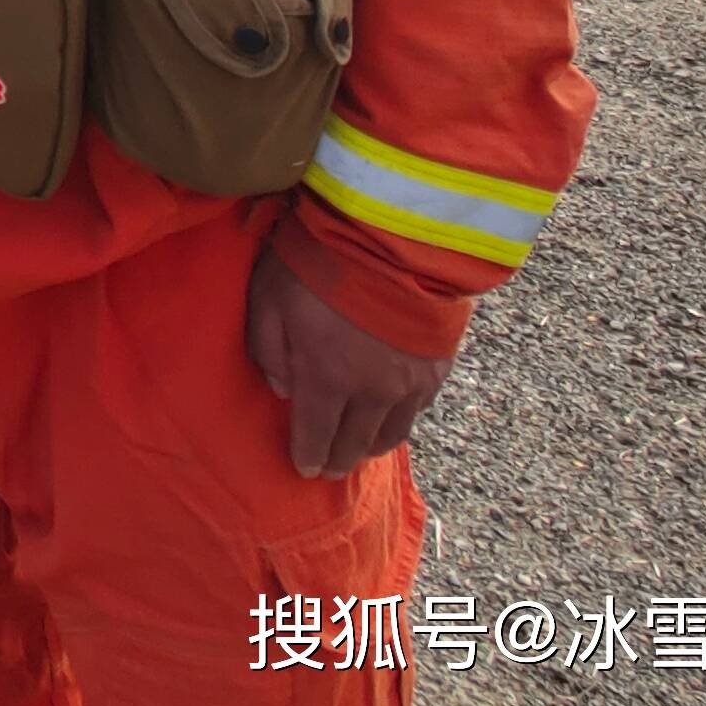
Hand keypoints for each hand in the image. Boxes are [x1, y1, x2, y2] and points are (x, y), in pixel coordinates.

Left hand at [245, 245, 456, 476]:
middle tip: (329, 469)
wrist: (390, 235)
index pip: (315, 435)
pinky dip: (401, 421)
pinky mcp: (438, 365)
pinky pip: (418, 409)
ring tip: (359, 450)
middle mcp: (372, 391)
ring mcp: (410, 381)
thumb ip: (268, 350)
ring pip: (391, 432)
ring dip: (371, 446)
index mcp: (327, 379)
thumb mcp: (268, 298)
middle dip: (338, 459)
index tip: (303, 470)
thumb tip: (281, 390)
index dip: (308, 456)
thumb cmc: (316, 260)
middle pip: (355, 442)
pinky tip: (392, 418)